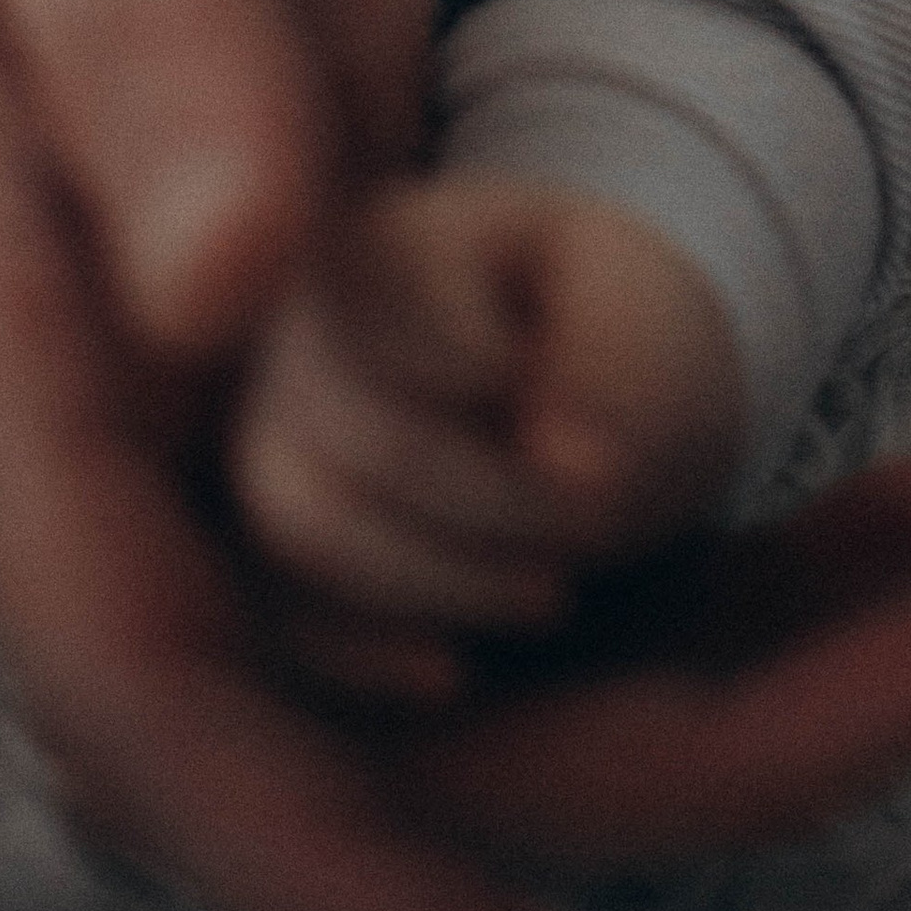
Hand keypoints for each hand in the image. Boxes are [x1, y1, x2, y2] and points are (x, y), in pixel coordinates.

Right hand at [0, 0, 910, 910]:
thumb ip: (148, 50)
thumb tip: (227, 293)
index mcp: (26, 366)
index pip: (149, 670)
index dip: (317, 843)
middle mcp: (154, 448)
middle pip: (383, 714)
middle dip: (667, 753)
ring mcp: (285, 433)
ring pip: (504, 648)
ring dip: (740, 665)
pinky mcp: (404, 386)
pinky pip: (562, 520)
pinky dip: (736, 536)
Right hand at [234, 177, 746, 664]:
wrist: (592, 394)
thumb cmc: (615, 328)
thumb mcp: (644, 311)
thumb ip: (608, 358)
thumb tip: (552, 454)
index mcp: (387, 239)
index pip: (388, 305)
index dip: (489, 378)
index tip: (593, 429)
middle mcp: (297, 330)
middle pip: (349, 426)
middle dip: (487, 498)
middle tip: (598, 522)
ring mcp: (266, 433)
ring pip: (295, 524)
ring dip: (433, 577)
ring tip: (553, 593)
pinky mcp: (265, 539)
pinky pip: (268, 608)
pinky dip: (358, 650)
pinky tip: (451, 671)